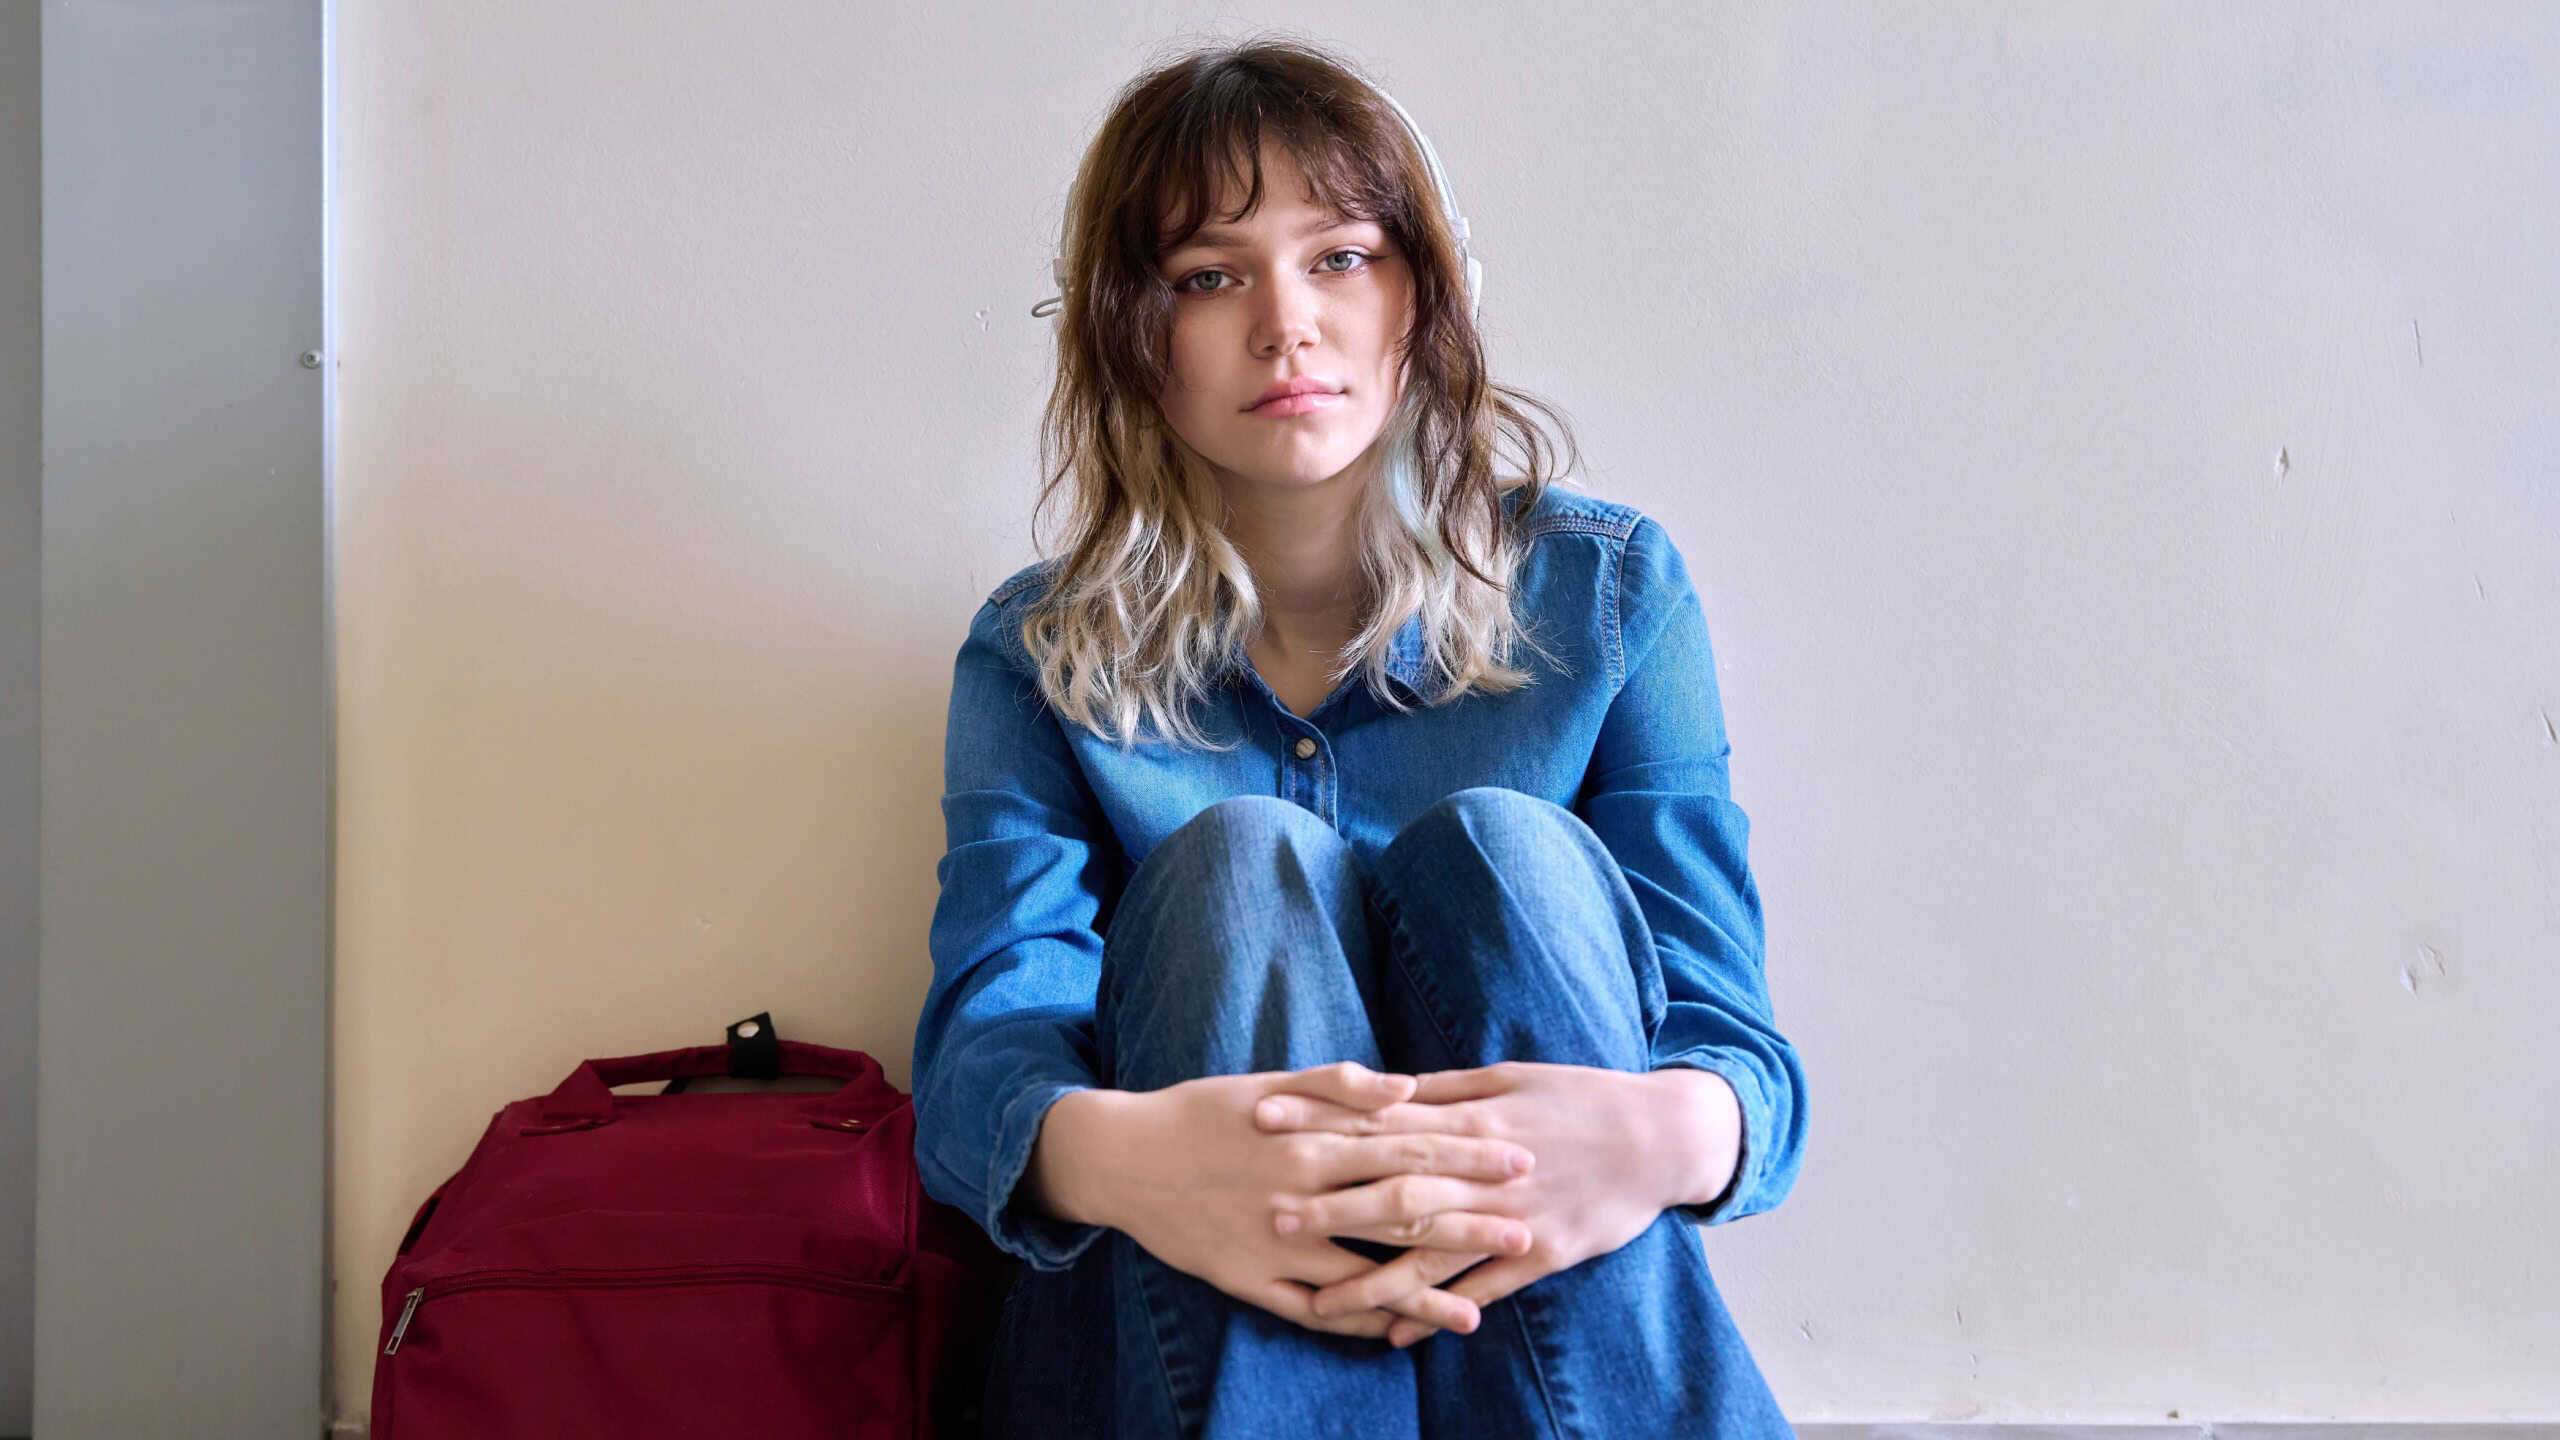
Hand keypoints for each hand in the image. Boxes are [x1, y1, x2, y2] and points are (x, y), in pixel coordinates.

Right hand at [1042, 1061, 1538, 1340]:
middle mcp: (1303, 1194)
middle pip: (1400, 1213)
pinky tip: (1395, 1335)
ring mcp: (1277, 1244)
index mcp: (1314, 1139)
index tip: (1521, 1159)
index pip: (1409, 1147)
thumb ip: (1341, 1086)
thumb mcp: (1272, 1084)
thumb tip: (1409, 1088)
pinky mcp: (1249, 1280)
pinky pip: (1311, 1312)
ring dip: (1422, 1293)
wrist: (1124, 1157)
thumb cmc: (1206, 1112)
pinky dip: (1355, 1324)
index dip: (1468, 1155)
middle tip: (1526, 1233)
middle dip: (1467, 1224)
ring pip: (1362, 1276)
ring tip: (1477, 1312)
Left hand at [1255, 1061, 1737, 1346]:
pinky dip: (1440, 1311)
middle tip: (1271, 1216)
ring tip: (1318, 1302)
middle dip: (1330, 1205)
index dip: (1320, 1120)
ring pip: (1432, 1253)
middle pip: (1395, 1191)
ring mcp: (1513, 1216)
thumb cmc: (1580, 1097)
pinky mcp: (1543, 1253)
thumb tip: (1385, 1088)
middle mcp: (1485, 1170)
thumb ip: (1446, 1088)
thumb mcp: (1510, 1076)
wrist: (1660, 1136)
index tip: (1264, 1121)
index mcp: (1472, 1119)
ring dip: (1373, 1279)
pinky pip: (1482, 1288)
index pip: (1380, 1120)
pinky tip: (1398, 1334)